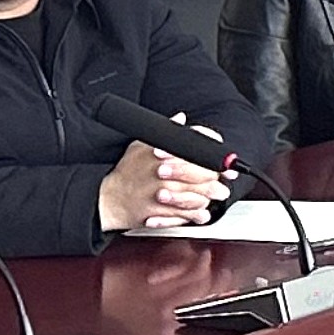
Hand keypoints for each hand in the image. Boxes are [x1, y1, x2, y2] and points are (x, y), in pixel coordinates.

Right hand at [99, 140, 224, 233]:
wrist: (108, 198)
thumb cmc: (127, 171)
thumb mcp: (142, 145)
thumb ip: (167, 133)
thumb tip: (181, 119)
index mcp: (163, 154)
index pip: (198, 152)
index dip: (216, 158)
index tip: (226, 164)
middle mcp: (164, 173)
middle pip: (203, 175)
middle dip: (216, 180)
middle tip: (221, 183)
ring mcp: (163, 194)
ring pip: (198, 196)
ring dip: (209, 197)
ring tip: (214, 196)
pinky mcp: (160, 213)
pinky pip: (186, 215)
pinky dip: (197, 215)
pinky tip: (202, 213)